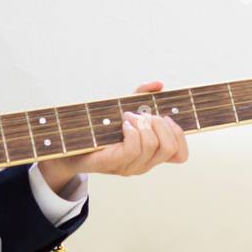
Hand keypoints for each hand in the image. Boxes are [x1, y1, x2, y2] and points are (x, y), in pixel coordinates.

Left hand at [38, 81, 188, 189]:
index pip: (181, 155)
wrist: (70, 148)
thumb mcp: (124, 108)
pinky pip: (134, 148)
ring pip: (153, 145)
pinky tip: (122, 124)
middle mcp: (145, 164)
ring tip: (127, 117)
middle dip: (160, 124)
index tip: (165, 117)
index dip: (179, 135)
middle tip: (142, 115)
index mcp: (151, 155)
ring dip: (142, 124)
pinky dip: (131, 131)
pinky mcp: (115, 163)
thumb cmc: (100, 130)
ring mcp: (130, 166)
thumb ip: (142, 95)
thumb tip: (158, 84)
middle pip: (170, 147)